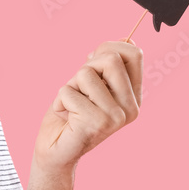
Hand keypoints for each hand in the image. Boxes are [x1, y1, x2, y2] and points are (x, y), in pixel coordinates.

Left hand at [32, 38, 142, 175]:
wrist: (54, 150)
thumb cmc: (70, 114)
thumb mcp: (91, 84)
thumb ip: (107, 65)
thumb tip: (126, 39)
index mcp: (134, 98)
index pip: (134, 54)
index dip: (108, 48)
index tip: (92, 63)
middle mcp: (131, 109)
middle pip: (110, 58)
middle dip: (86, 68)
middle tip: (79, 90)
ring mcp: (116, 118)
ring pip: (86, 73)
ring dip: (71, 86)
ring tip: (72, 105)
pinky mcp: (97, 123)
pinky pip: (68, 90)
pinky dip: (60, 99)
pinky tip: (66, 116)